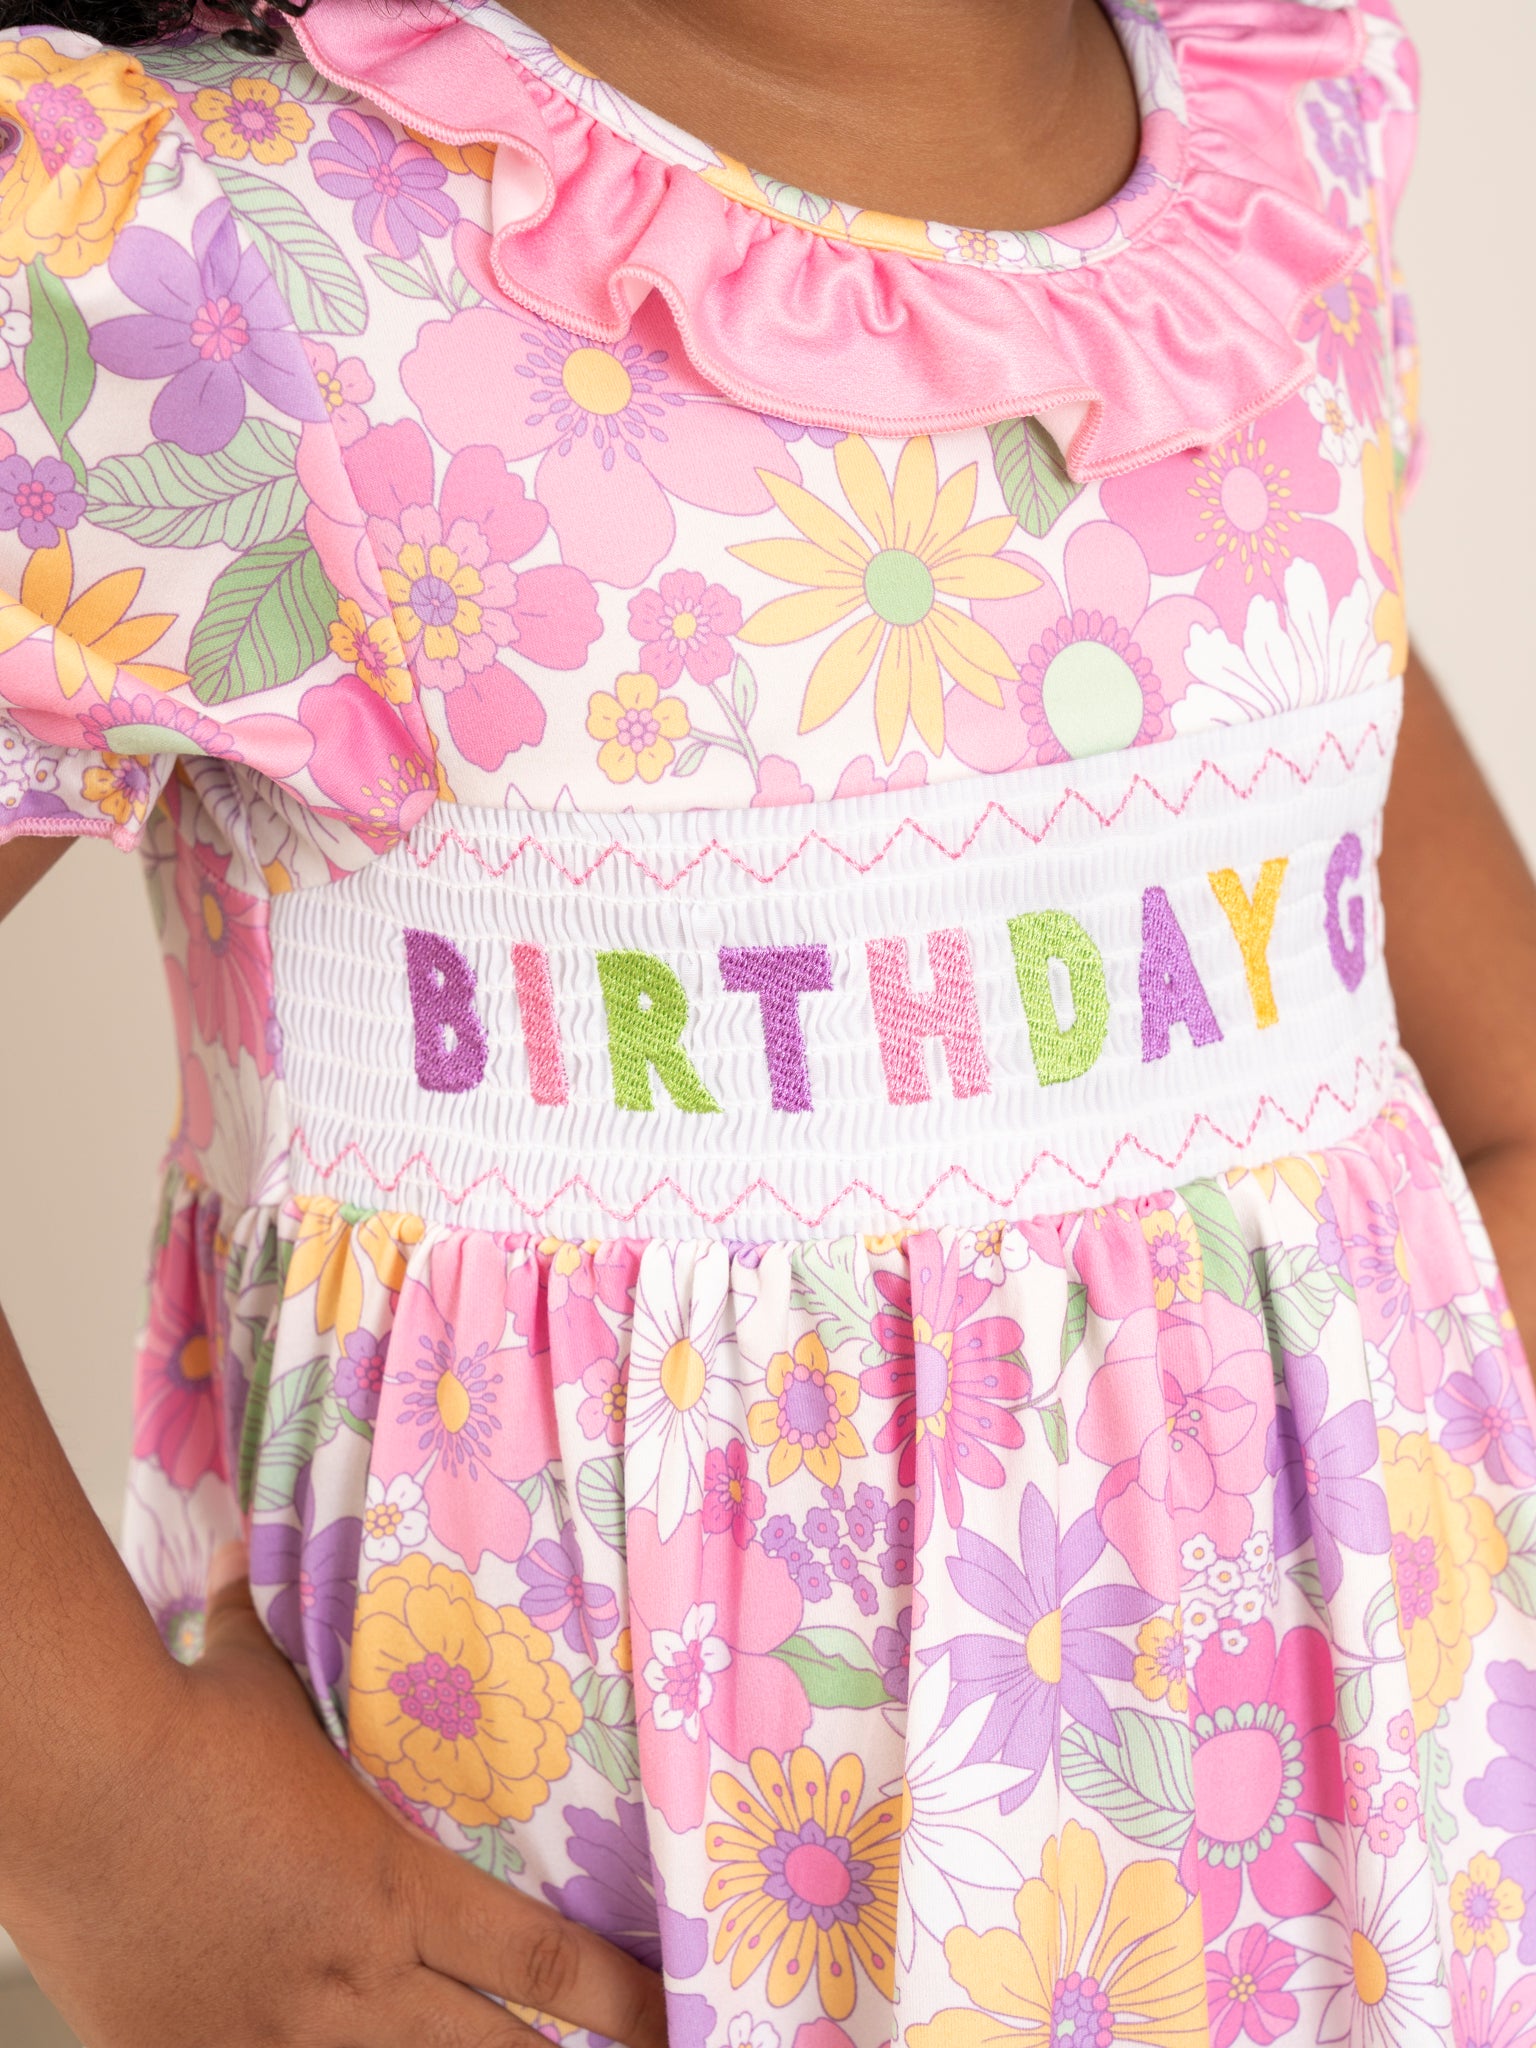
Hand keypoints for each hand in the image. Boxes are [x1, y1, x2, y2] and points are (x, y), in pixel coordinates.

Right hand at [9, 1543, 668, 2047]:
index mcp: (395, 1890)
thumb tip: (259, 1550)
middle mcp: (353, 1983)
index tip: (667, 2015)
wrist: (75, 1784)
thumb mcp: (265, 1671)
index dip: (620, 2000)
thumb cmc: (182, 1721)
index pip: (545, 1961)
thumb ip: (289, 1625)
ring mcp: (272, 2040)